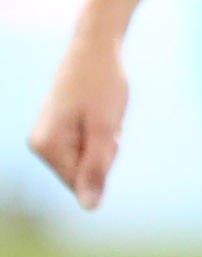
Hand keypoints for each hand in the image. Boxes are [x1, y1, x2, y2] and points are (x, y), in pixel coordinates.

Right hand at [25, 35, 126, 208]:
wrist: (96, 49)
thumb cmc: (102, 84)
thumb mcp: (105, 129)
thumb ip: (96, 169)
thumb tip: (90, 207)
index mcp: (45, 146)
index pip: (81, 183)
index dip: (104, 162)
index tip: (104, 131)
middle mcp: (40, 145)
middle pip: (85, 175)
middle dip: (105, 153)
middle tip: (105, 121)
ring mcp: (48, 138)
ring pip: (90, 162)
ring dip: (106, 144)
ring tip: (102, 115)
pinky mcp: (60, 132)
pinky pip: (90, 149)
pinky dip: (103, 135)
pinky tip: (100, 114)